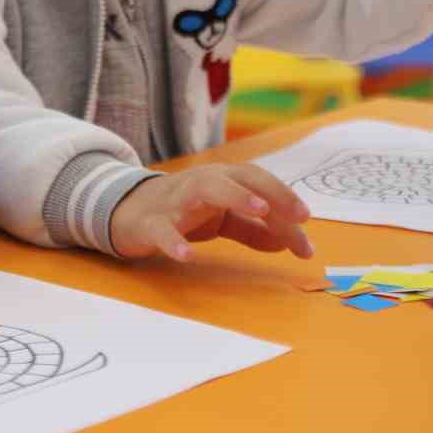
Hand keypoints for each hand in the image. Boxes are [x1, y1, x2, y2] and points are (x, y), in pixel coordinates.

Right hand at [108, 164, 314, 262]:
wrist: (125, 212)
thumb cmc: (181, 211)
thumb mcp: (221, 219)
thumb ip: (252, 230)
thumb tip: (287, 242)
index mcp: (220, 181)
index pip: (257, 181)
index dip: (283, 196)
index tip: (306, 220)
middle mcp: (200, 183)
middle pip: (238, 177)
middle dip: (271, 192)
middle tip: (299, 216)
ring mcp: (174, 201)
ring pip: (204, 190)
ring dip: (234, 196)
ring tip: (259, 210)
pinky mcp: (149, 223)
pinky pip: (161, 229)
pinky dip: (173, 241)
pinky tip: (186, 255)